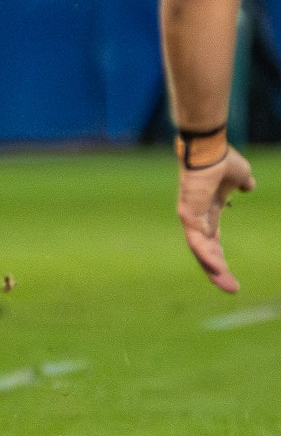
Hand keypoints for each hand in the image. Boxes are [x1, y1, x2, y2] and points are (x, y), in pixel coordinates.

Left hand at [178, 146, 256, 292]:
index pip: (212, 242)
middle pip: (205, 251)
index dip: (219, 257)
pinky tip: (217, 266)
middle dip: (216, 270)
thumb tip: (247, 186)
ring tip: (227, 284)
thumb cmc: (221, 159)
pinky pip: (197, 239)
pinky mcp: (188, 214)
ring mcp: (190, 217)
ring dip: (213, 268)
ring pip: (200, 250)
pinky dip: (206, 254)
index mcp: (208, 212)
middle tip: (230, 288)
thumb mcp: (239, 176)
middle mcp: (197, 218)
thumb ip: (242, 184)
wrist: (210, 148)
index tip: (229, 275)